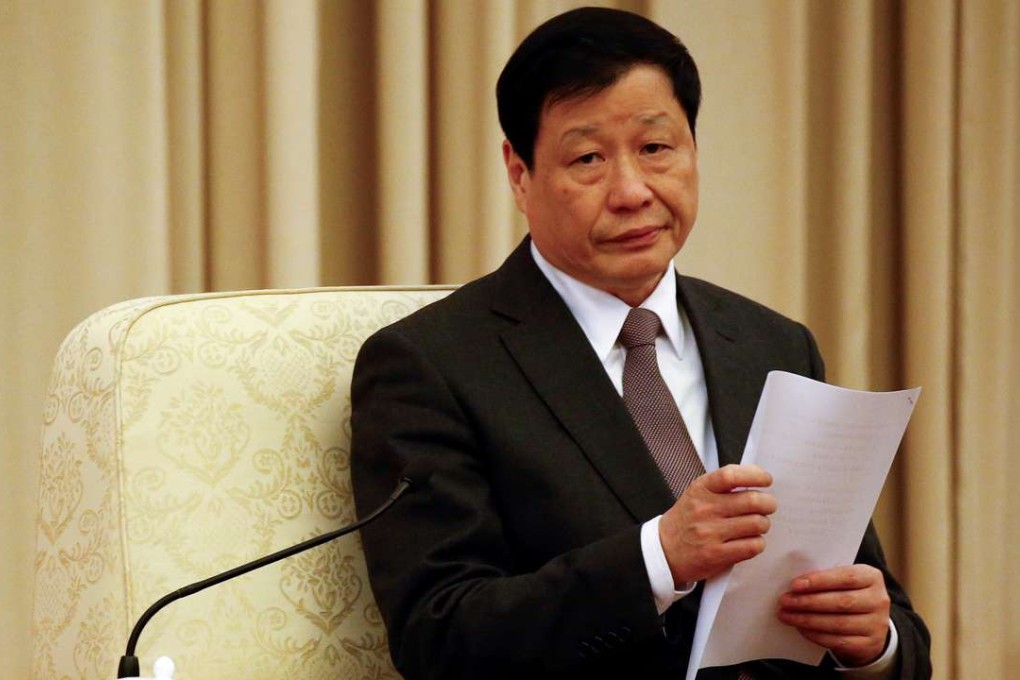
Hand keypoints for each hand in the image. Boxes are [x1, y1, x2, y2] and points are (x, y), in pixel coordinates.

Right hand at [658, 464, 776, 584]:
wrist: (664, 550)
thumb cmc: (686, 521)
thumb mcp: (696, 495)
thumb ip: (722, 486)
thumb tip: (756, 479)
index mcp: (701, 490)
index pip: (731, 475)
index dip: (754, 475)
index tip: (766, 480)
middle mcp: (705, 509)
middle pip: (752, 501)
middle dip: (768, 503)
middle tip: (768, 506)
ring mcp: (710, 533)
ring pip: (757, 524)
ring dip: (763, 525)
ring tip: (757, 525)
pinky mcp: (716, 555)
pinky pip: (752, 546)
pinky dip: (758, 543)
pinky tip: (750, 541)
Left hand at [778, 564, 890, 666]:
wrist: (869, 624)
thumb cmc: (848, 593)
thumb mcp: (844, 581)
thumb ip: (826, 578)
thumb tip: (796, 584)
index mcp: (872, 577)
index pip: (846, 577)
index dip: (819, 581)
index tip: (795, 585)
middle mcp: (879, 600)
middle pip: (842, 602)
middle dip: (809, 602)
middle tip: (785, 601)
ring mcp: (876, 624)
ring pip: (838, 623)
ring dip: (807, 619)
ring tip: (786, 615)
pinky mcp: (869, 644)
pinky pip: (839, 641)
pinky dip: (816, 635)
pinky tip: (801, 628)